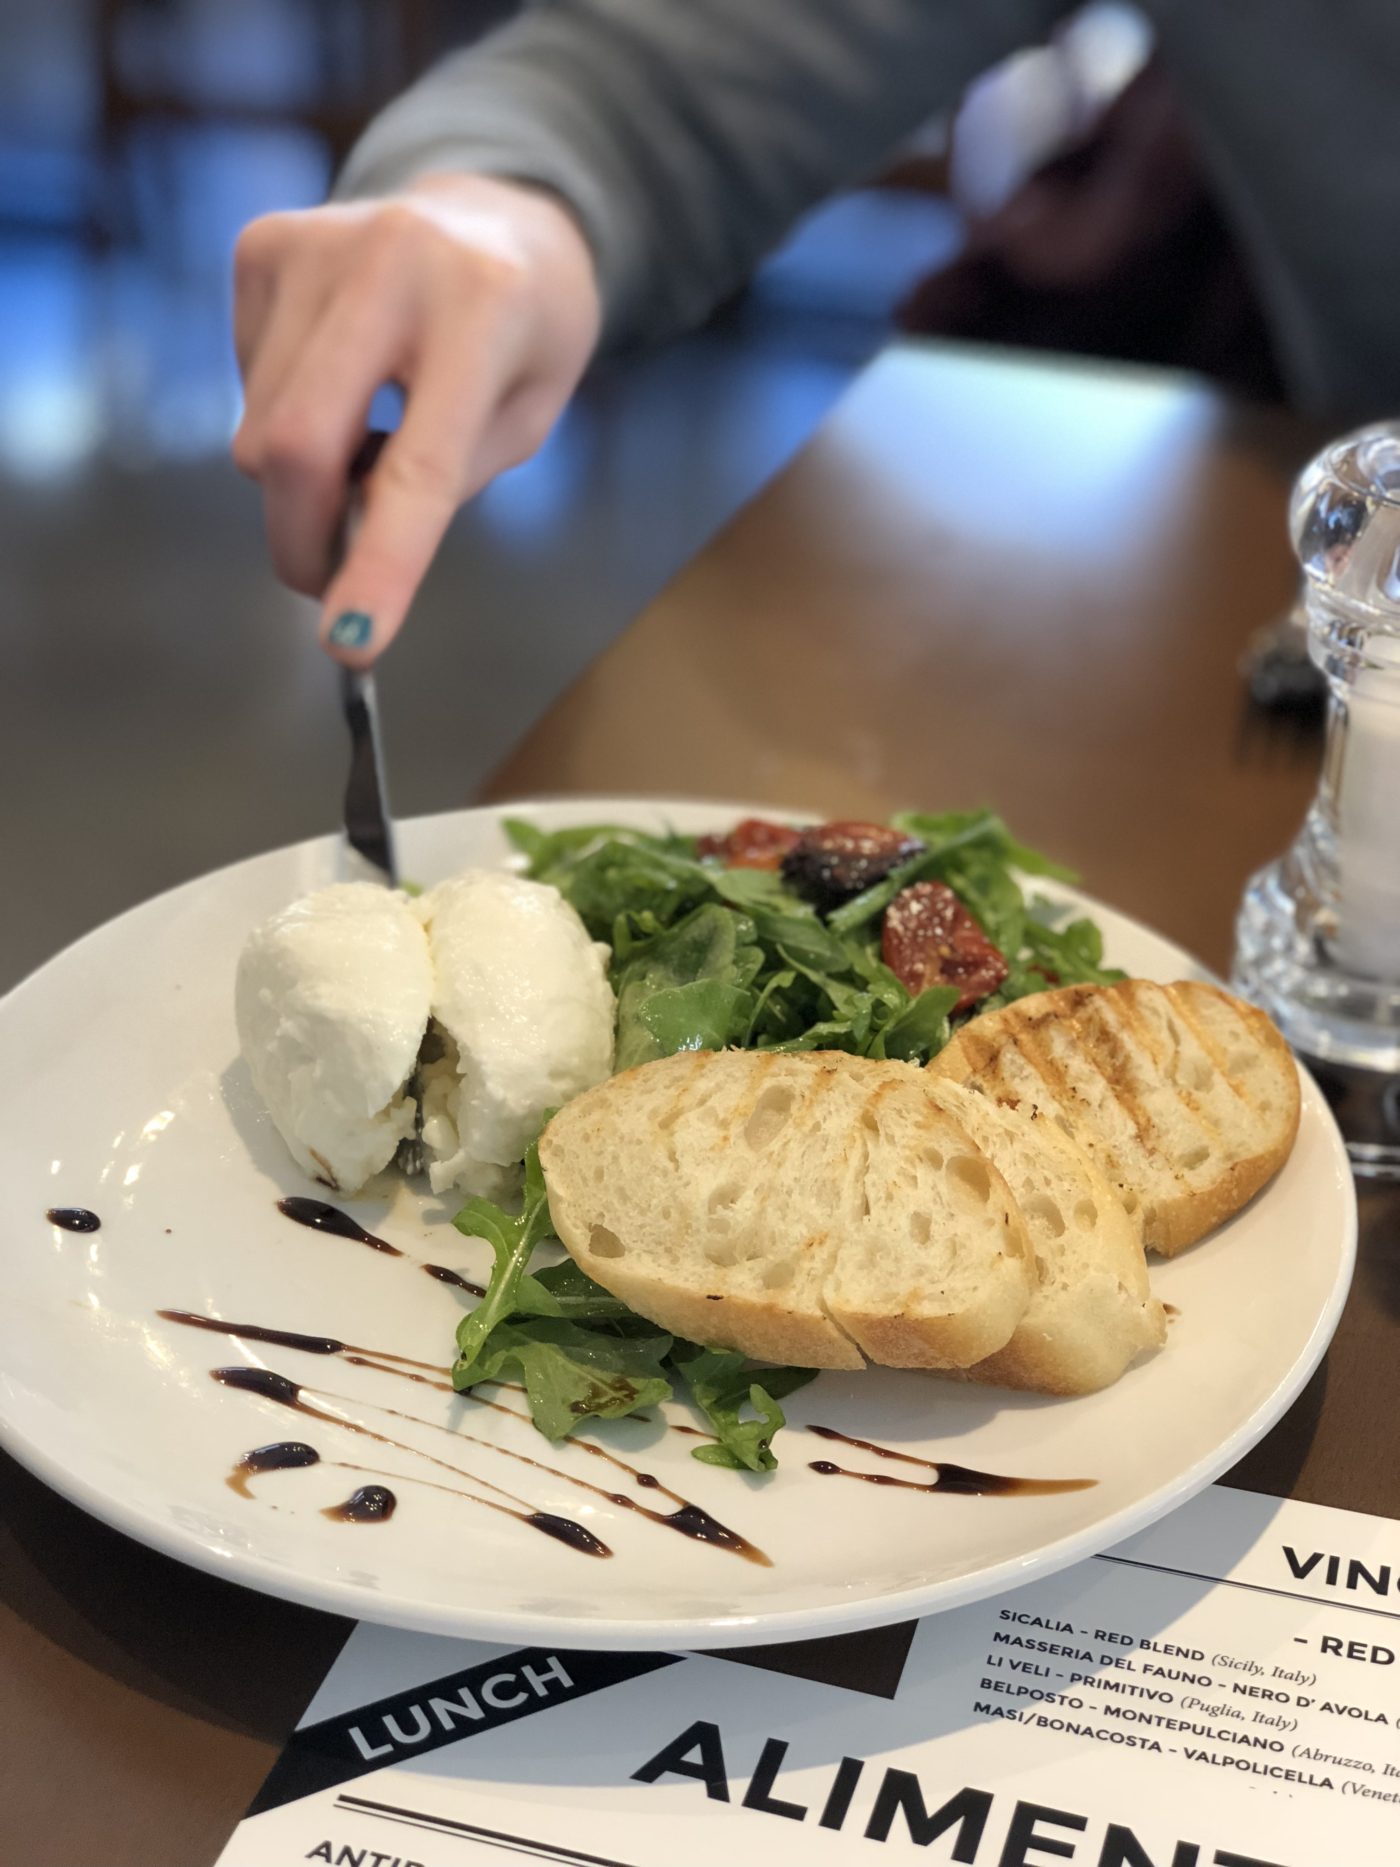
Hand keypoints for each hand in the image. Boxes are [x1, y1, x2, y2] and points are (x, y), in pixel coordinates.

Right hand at [232, 174, 601, 663]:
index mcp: (484, 309)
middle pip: (296, 445)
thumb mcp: (521, 420)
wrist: (494, 218)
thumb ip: (442, 485)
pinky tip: (340, 381)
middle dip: (300, 541)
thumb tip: (344, 546)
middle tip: (327, 587)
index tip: (352, 642)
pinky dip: (284, 415)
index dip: (383, 565)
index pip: (419, 467)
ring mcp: (316, 243)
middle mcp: (392, 259)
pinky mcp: (263, 245)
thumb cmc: (522, 337)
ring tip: (366, 444)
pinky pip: (246, 383)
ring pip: (260, 430)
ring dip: (302, 479)